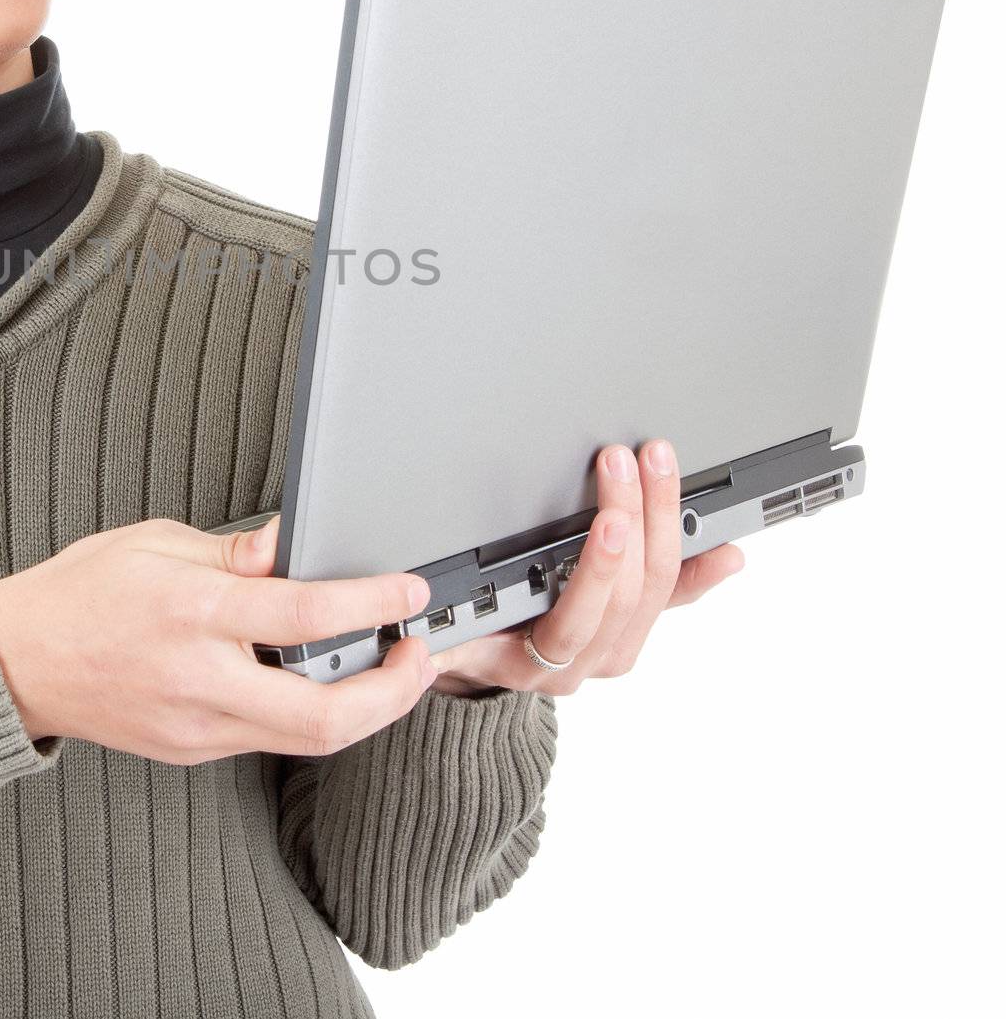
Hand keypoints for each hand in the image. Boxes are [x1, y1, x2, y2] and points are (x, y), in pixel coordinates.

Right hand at [0, 517, 438, 763]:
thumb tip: (293, 543)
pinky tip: (322, 683)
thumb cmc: (82, 593)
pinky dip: (310, 714)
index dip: (374, 603)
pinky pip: (269, 738)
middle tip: (420, 657)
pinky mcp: (192, 750)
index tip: (409, 592)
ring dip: (364, 709)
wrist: (17, 662)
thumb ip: (233, 551)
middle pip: (327, 715)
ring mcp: (197, 726)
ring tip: (387, 671)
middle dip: (394, 692)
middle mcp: (201, 679)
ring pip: (307, 739)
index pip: (307, 615)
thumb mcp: (156, 541)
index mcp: (194, 612)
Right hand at [429, 439, 744, 696]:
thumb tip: (410, 638)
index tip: (611, 522)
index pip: (577, 619)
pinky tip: (727, 549)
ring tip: (660, 469)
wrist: (481, 675)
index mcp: (533, 662)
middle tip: (631, 463)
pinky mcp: (631, 634)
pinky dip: (703, 573)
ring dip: (665, 524)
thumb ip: (433, 644)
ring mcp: (611, 651)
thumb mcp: (443, 642)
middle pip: (628, 595)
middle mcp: (581, 663)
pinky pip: (675, 605)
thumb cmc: (462, 645)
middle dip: (635, 520)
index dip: (601, 573)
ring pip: (657, 591)